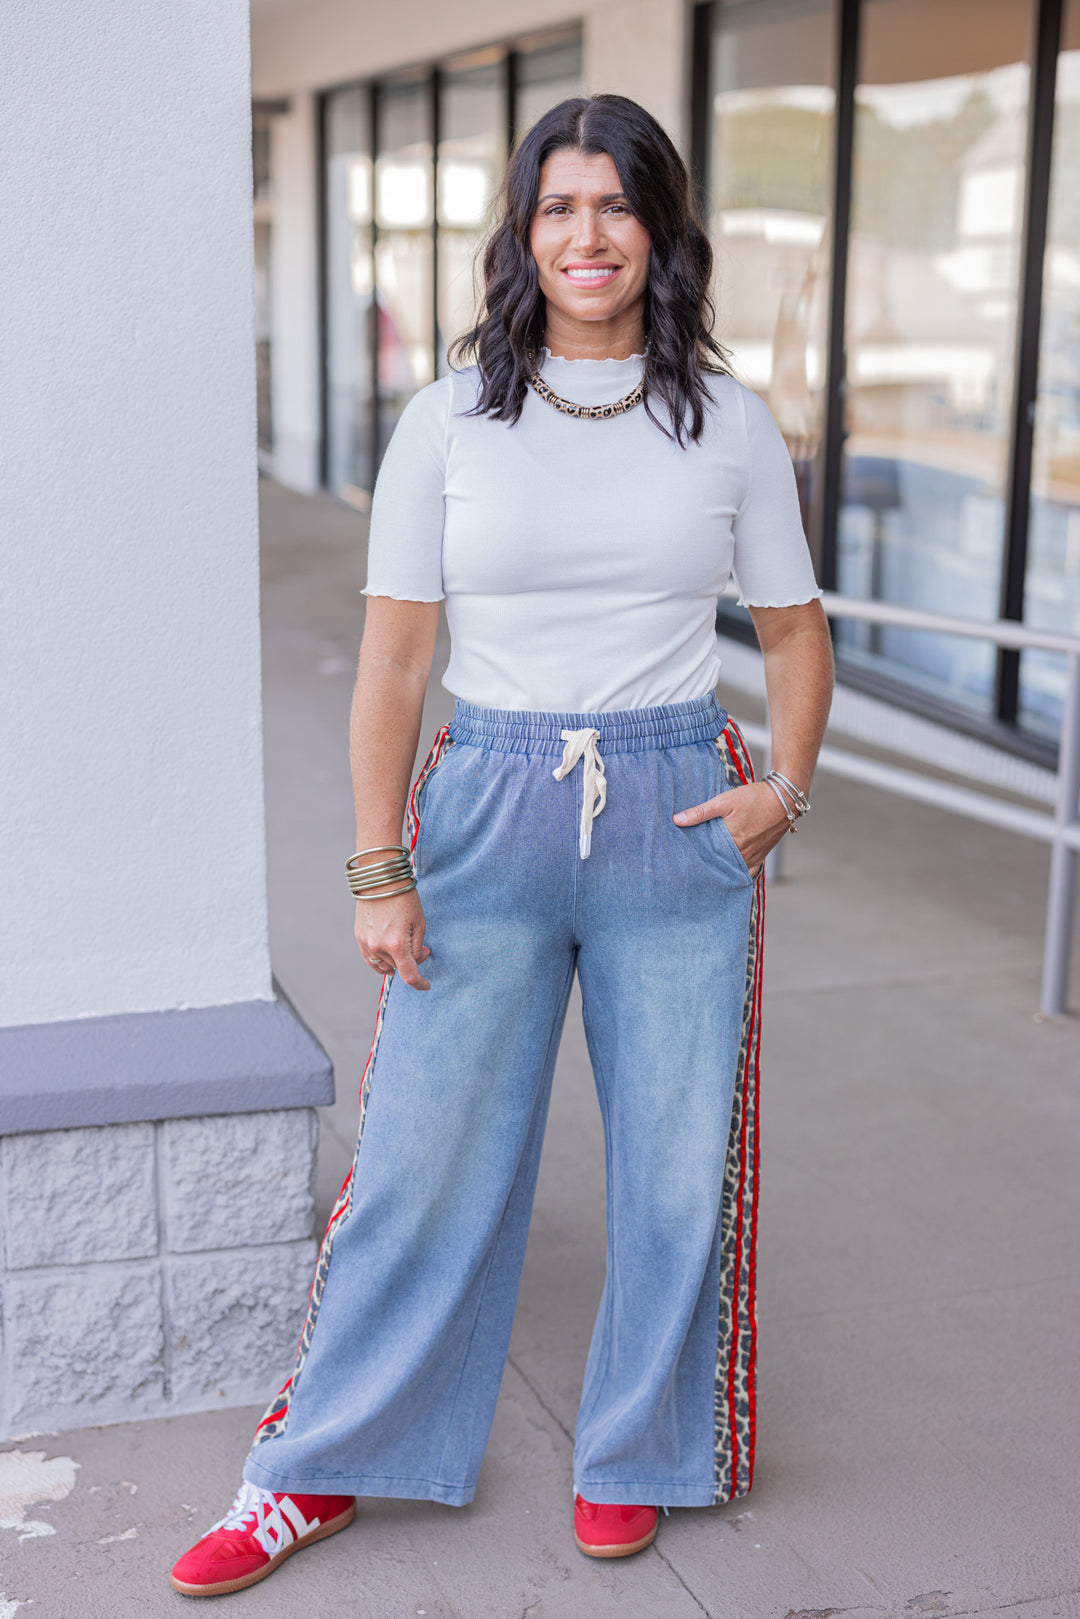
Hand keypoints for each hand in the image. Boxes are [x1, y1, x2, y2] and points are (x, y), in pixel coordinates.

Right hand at [355, 889, 431, 989]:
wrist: (380, 878)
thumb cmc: (403, 897)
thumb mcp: (419, 922)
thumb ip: (418, 947)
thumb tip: (417, 959)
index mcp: (397, 944)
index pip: (409, 976)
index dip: (420, 983)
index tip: (426, 985)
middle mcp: (379, 947)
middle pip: (398, 968)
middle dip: (411, 961)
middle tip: (420, 946)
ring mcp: (366, 943)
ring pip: (384, 966)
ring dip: (396, 962)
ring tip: (404, 945)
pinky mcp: (359, 938)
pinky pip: (370, 959)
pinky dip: (381, 961)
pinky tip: (390, 953)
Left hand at [673, 781, 789, 876]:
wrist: (783, 798)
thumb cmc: (755, 798)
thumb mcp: (724, 801)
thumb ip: (700, 812)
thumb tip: (677, 820)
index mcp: (732, 841)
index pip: (707, 856)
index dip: (696, 858)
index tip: (685, 860)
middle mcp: (743, 853)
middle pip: (720, 865)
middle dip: (707, 867)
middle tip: (692, 869)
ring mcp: (753, 856)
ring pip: (733, 870)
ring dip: (722, 871)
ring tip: (708, 871)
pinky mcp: (762, 855)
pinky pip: (749, 872)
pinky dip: (739, 873)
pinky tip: (730, 874)